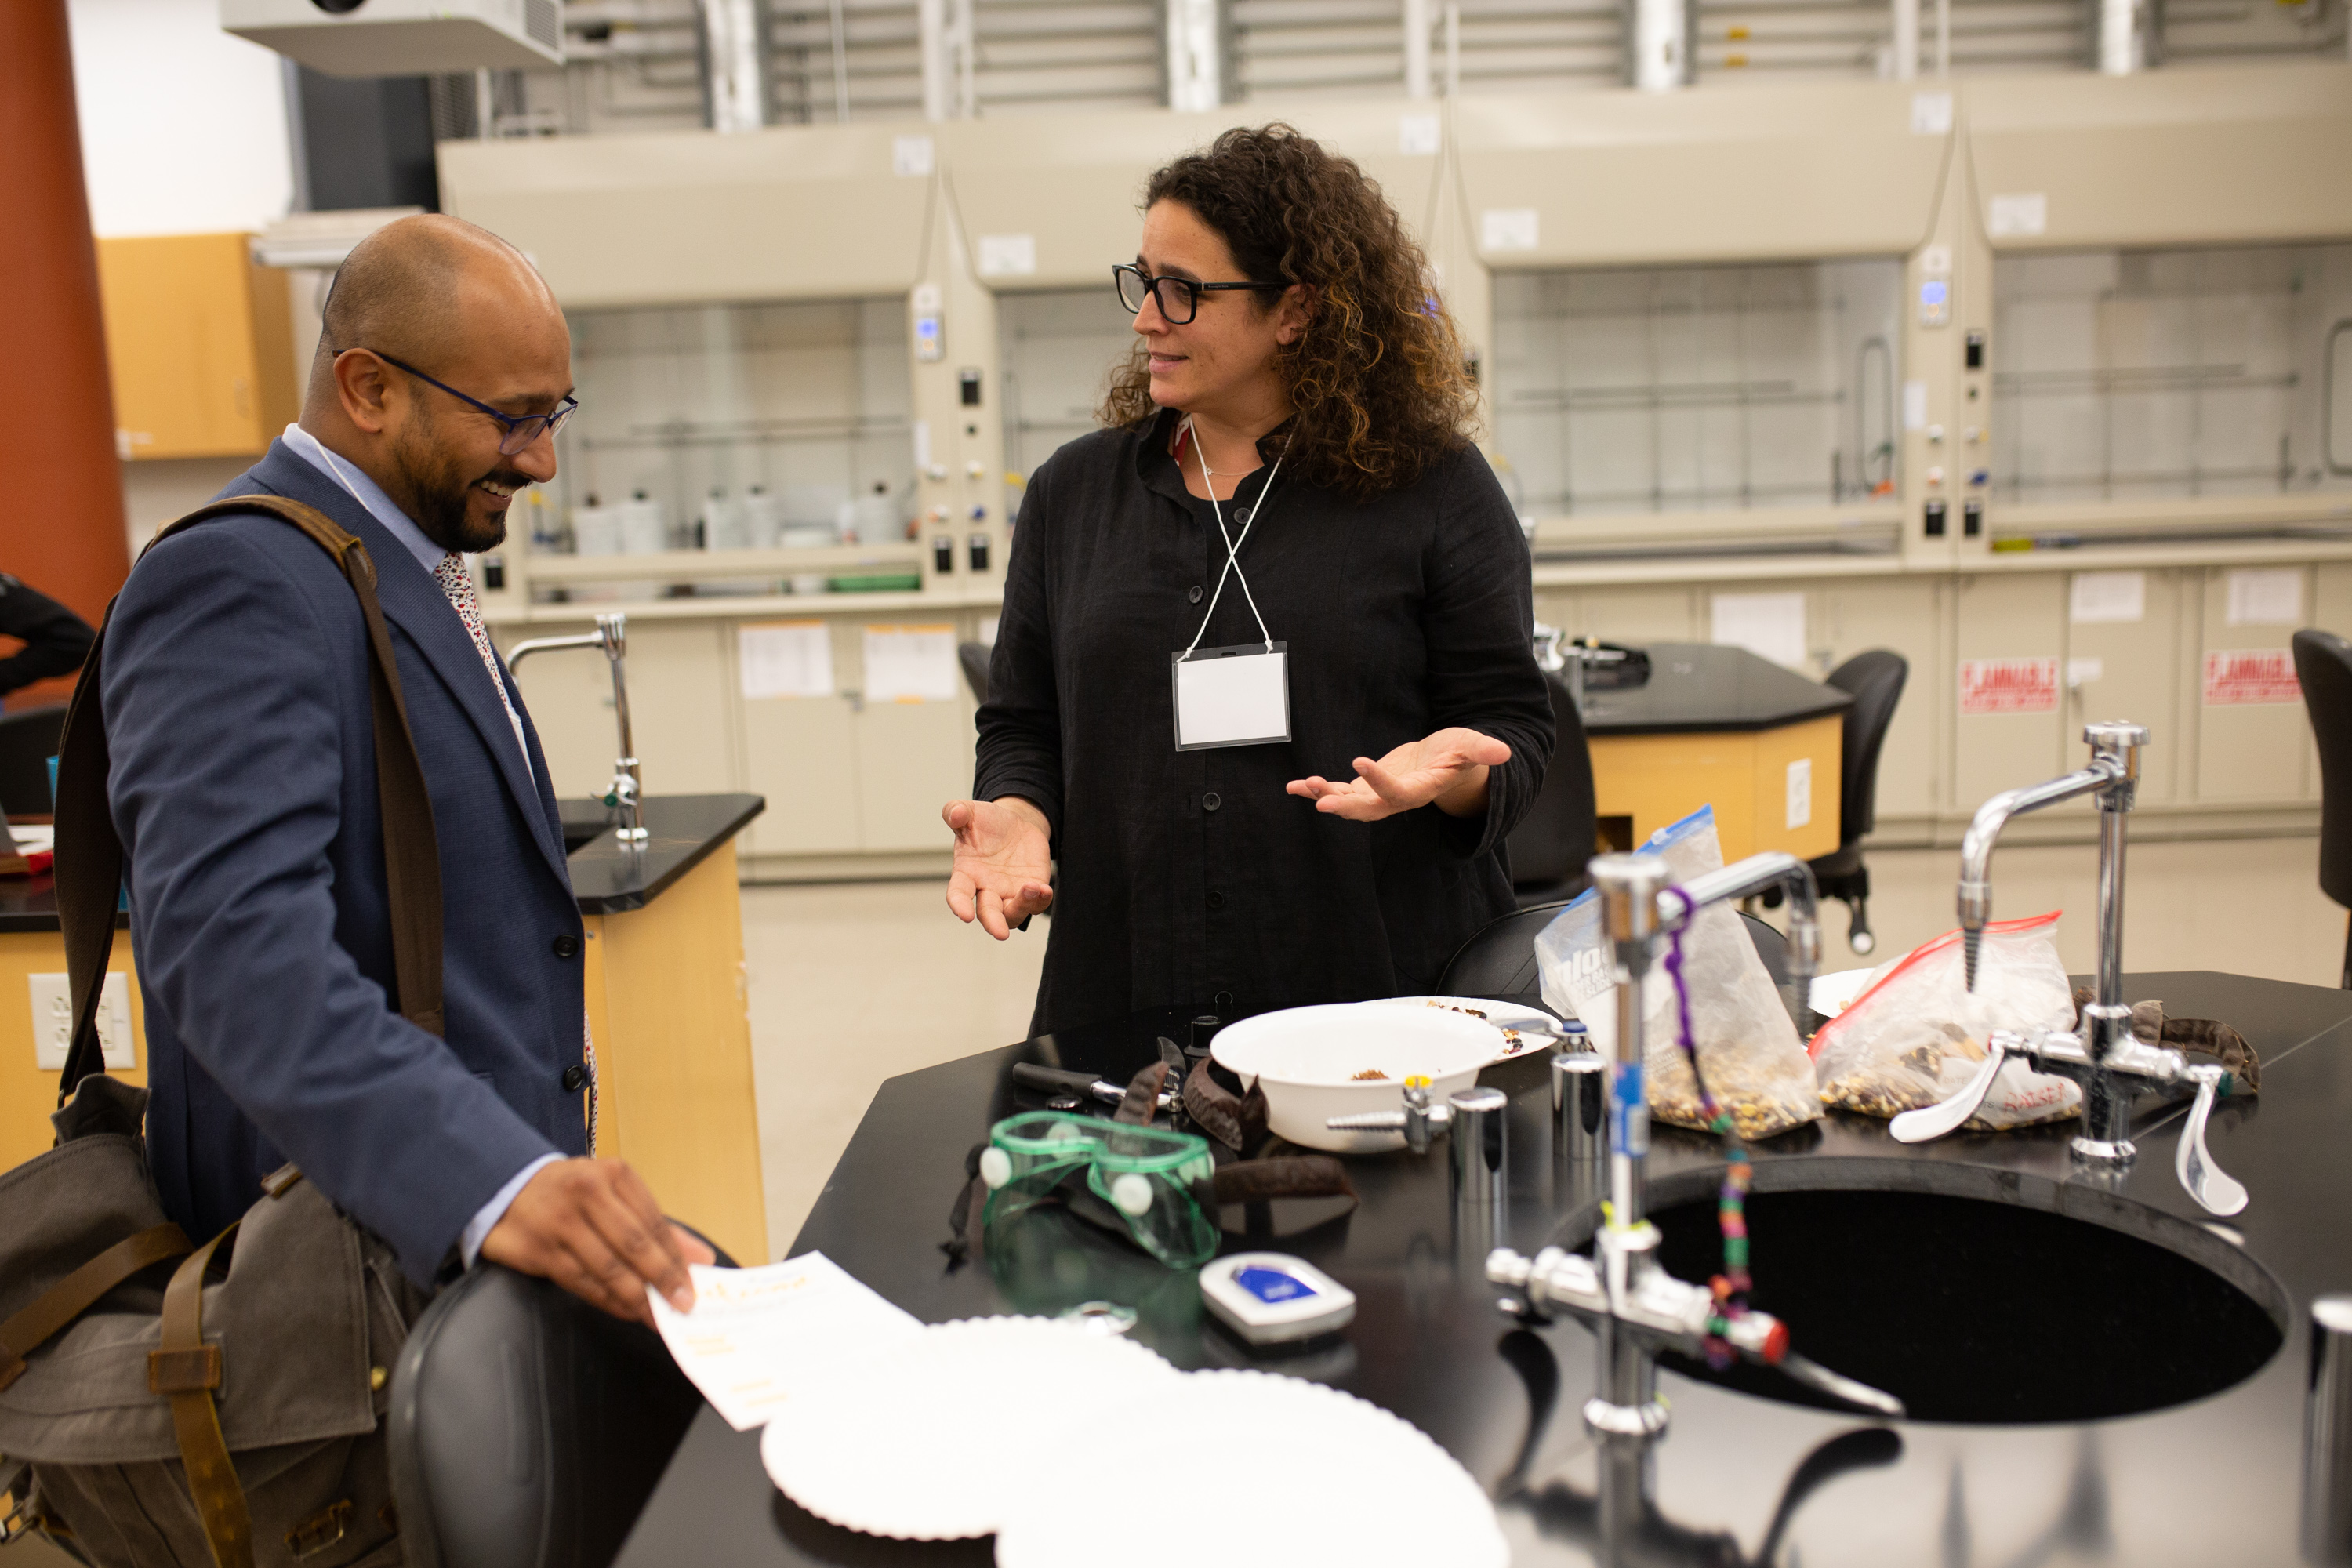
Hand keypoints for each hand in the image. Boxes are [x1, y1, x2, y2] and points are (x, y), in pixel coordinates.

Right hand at [479, 1157, 714, 1324]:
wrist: (506, 1188)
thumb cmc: (572, 1193)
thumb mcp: (615, 1194)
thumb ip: (658, 1227)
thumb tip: (701, 1259)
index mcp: (614, 1174)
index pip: (653, 1222)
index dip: (675, 1258)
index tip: (693, 1285)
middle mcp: (586, 1192)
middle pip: (633, 1245)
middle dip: (661, 1281)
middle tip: (681, 1307)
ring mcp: (559, 1220)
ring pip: (606, 1269)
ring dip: (635, 1299)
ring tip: (656, 1317)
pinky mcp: (537, 1248)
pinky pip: (580, 1282)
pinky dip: (606, 1300)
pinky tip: (624, 1311)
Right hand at [944, 796, 1053, 938]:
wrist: (1015, 824)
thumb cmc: (987, 823)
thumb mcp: (970, 812)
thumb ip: (957, 812)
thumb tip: (955, 813)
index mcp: (966, 873)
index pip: (958, 894)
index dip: (959, 905)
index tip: (964, 915)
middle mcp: (986, 888)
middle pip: (987, 914)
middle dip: (993, 923)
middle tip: (1000, 932)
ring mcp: (1009, 892)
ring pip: (1013, 915)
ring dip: (1021, 908)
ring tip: (1032, 888)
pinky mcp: (1030, 889)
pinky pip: (1036, 904)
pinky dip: (1041, 901)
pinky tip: (1044, 889)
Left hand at [1286, 727, 1509, 821]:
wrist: (1447, 763)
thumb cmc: (1460, 753)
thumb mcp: (1471, 747)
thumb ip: (1483, 750)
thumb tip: (1504, 752)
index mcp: (1420, 790)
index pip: (1398, 792)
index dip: (1379, 781)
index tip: (1359, 761)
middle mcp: (1397, 799)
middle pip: (1369, 809)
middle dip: (1345, 805)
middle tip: (1322, 801)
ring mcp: (1380, 795)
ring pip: (1350, 804)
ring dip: (1326, 796)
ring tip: (1304, 785)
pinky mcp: (1367, 788)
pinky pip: (1339, 793)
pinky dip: (1316, 791)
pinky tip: (1293, 787)